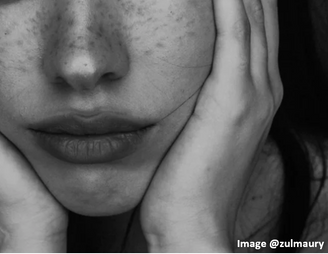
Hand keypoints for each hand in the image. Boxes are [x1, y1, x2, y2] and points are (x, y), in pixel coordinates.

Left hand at [140, 0, 282, 251]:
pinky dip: (229, 4)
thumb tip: (172, 77)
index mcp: (252, 93)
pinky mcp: (234, 101)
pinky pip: (234, 35)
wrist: (192, 222)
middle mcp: (261, 87)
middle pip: (259, 15)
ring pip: (251, 18)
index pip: (252, 28)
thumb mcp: (195, 130)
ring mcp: (253, 93)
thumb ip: (194, 100)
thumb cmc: (185, 180)